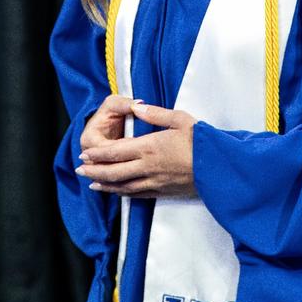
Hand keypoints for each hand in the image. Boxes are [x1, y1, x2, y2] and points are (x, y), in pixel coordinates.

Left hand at [75, 103, 196, 197]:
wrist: (221, 168)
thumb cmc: (202, 141)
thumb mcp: (180, 119)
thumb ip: (155, 114)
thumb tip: (136, 107)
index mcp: (150, 147)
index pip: (116, 152)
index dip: (98, 154)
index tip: (85, 154)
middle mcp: (148, 166)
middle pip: (114, 172)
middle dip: (94, 170)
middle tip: (80, 169)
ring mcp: (154, 181)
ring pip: (122, 186)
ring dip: (105, 185)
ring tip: (91, 183)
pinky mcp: (163, 191)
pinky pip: (137, 194)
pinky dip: (122, 194)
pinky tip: (116, 192)